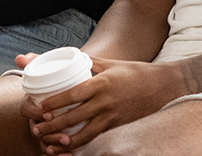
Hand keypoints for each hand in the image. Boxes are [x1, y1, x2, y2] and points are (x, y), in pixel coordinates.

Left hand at [23, 59, 185, 154]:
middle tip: (37, 129)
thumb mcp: (110, 63)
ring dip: (64, 141)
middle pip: (74, 117)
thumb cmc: (135, 72)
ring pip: (84, 135)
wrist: (164, 87)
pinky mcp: (119, 129)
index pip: (72, 94)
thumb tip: (64, 55)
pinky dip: (81, 147)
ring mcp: (114, 118)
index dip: (54, 103)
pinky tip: (70, 149)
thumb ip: (87, 61)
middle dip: (52, 126)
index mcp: (101, 83)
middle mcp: (106, 102)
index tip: (40, 108)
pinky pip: (97, 141)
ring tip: (48, 144)